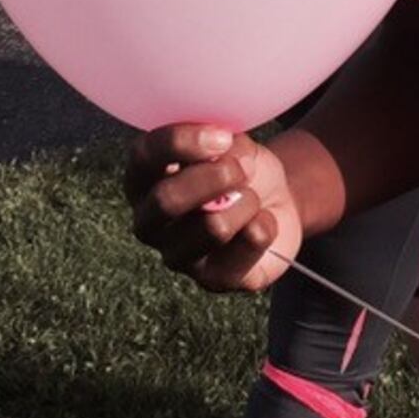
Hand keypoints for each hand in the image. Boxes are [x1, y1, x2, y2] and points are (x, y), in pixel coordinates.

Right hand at [125, 124, 302, 292]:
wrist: (275, 201)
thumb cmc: (241, 167)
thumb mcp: (233, 143)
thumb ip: (222, 144)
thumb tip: (225, 153)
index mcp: (143, 179)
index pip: (143, 156)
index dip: (181, 142)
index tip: (223, 137)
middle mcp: (150, 222)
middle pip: (166, 201)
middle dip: (214, 177)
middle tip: (241, 169)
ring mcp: (176, 256)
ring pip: (213, 227)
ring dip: (246, 202)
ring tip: (251, 198)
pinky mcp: (212, 280)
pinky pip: (248, 244)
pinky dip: (266, 224)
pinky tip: (261, 222)